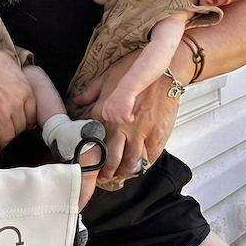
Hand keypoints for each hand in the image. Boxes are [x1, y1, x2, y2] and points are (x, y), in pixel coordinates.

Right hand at [0, 37, 36, 147]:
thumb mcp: (10, 62)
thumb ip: (20, 76)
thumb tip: (21, 83)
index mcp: (25, 90)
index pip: (32, 116)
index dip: (24, 120)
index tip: (16, 120)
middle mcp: (16, 104)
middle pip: (21, 128)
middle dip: (13, 128)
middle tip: (3, 125)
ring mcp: (1, 114)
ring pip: (8, 136)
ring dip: (2, 136)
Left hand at [70, 50, 179, 182]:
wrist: (168, 69)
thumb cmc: (137, 70)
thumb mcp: (108, 77)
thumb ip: (91, 92)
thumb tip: (76, 100)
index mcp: (106, 113)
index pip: (95, 142)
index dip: (91, 157)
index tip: (89, 163)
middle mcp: (122, 126)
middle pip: (113, 159)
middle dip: (107, 172)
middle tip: (105, 177)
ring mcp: (142, 133)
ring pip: (131, 162)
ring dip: (125, 172)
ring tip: (121, 174)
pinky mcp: (159, 135)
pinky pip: (150, 157)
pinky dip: (143, 165)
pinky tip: (139, 166)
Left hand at [101, 87, 135, 124]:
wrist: (127, 88)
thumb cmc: (121, 94)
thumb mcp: (111, 101)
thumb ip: (110, 109)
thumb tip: (112, 120)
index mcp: (105, 107)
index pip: (107, 118)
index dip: (113, 117)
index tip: (118, 112)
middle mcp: (110, 111)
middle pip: (115, 121)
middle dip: (120, 117)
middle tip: (124, 110)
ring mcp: (117, 112)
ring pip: (121, 122)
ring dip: (126, 118)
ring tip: (127, 110)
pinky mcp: (124, 113)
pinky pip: (128, 121)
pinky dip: (131, 118)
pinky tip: (131, 112)